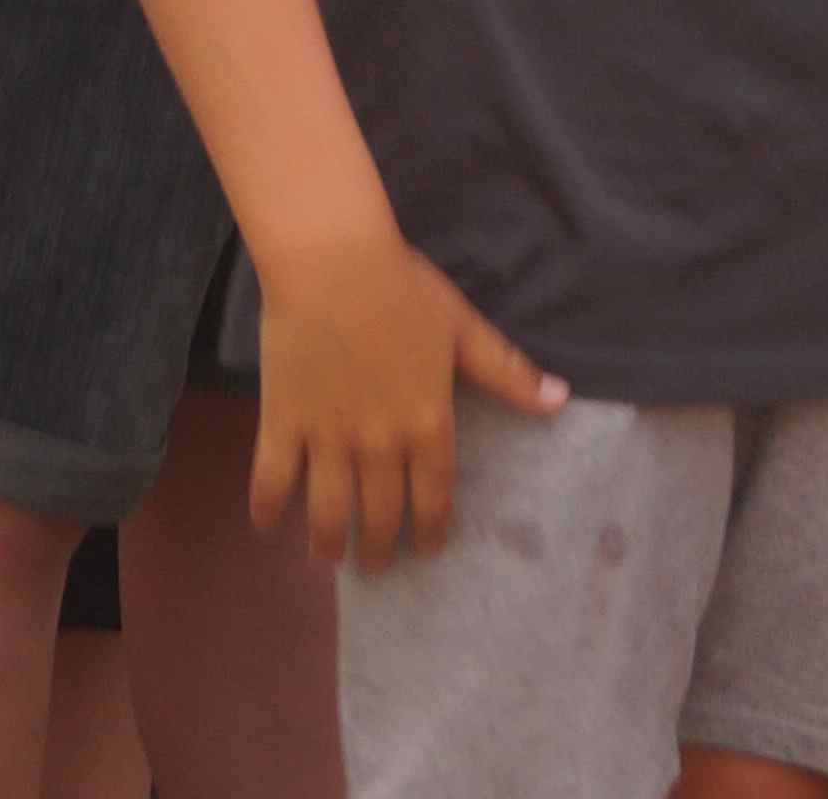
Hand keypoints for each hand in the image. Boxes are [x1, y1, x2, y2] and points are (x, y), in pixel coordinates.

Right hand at [250, 224, 562, 571]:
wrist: (332, 261)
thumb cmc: (403, 288)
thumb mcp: (463, 329)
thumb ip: (507, 372)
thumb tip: (559, 400)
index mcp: (426, 422)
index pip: (433, 494)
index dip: (430, 528)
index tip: (426, 550)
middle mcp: (378, 442)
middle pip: (379, 512)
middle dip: (379, 547)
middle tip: (375, 565)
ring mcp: (327, 437)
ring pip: (327, 509)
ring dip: (328, 542)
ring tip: (328, 560)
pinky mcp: (282, 422)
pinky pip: (272, 478)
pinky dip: (267, 509)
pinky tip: (267, 527)